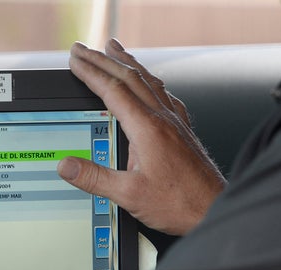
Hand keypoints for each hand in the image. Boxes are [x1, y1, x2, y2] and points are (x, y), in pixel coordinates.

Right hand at [62, 39, 225, 235]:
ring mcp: (175, 124)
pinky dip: (150, 81)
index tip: (75, 61)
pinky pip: (165, 95)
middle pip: (129, 78)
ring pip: (149, 82)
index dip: (91, 73)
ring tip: (114, 49)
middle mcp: (163, 120)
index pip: (113, 90)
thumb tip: (66, 165)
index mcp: (147, 129)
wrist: (214, 209)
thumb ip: (95, 179)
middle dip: (102, 60)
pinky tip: (151, 83)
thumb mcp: (130, 195)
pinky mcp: (183, 132)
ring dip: (128, 63)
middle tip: (83, 48)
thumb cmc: (180, 203)